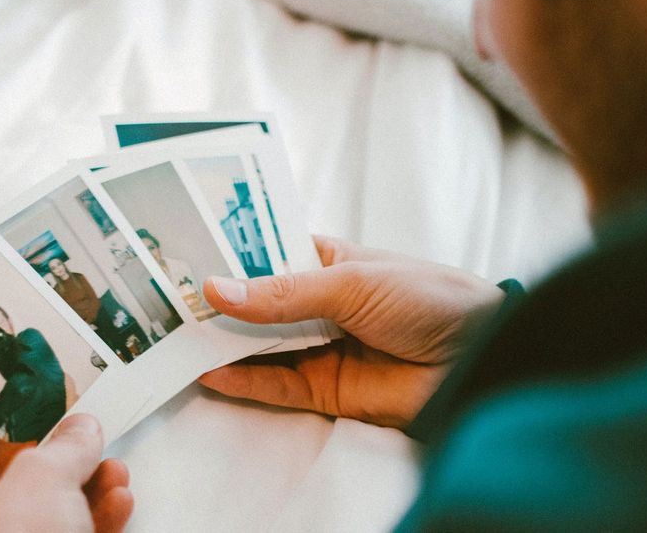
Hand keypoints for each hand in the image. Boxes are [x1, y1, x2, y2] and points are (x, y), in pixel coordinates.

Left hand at [0, 415, 132, 531]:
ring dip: (84, 497)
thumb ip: (63, 449)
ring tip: (116, 475)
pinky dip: (88, 529)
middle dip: (63, 468)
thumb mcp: (42, 483)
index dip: (14, 431)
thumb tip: (80, 430)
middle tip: (92, 447)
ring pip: (39, 524)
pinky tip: (118, 506)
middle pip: (10, 491)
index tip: (52, 415)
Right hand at [198, 236, 502, 428]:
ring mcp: (319, 347)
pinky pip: (275, 385)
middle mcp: (317, 304)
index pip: (265, 256)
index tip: (180, 257)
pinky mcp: (326, 389)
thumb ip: (283, 293)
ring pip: (260, 347)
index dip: (227, 258)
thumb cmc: (428, 297)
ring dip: (221, 345)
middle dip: (217, 305)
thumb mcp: (351, 282)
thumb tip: (217, 290)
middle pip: (256, 305)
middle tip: (163, 303)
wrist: (482, 358)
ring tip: (172, 339)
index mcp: (326, 262)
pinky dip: (242, 383)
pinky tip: (208, 374)